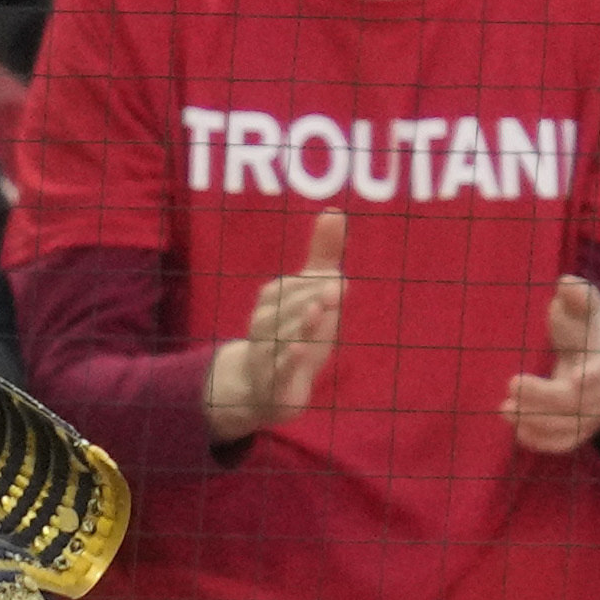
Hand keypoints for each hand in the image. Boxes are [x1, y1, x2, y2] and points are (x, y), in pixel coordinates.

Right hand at [206, 208, 345, 444]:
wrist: (261, 390)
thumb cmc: (293, 332)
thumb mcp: (309, 293)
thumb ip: (322, 254)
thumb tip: (335, 210)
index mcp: (272, 300)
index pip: (293, 287)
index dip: (314, 283)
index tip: (338, 282)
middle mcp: (264, 324)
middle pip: (289, 309)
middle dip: (311, 299)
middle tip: (336, 289)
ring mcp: (267, 355)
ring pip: (285, 337)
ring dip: (304, 325)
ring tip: (321, 311)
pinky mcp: (275, 384)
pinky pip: (279, 370)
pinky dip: (288, 360)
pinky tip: (299, 350)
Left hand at [503, 273, 599, 458]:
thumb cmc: (599, 331)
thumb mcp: (595, 308)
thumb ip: (582, 296)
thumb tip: (566, 284)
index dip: (587, 381)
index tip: (570, 378)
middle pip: (577, 406)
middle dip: (543, 398)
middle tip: (511, 384)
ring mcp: (596, 417)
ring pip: (568, 431)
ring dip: (535, 423)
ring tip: (505, 410)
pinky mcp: (583, 429)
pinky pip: (563, 444)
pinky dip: (539, 441)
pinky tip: (516, 428)